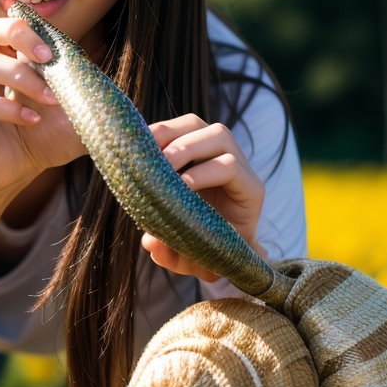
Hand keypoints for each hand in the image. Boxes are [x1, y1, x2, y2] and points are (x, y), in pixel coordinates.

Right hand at [0, 14, 84, 197]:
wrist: (9, 174)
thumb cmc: (39, 139)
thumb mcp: (75, 121)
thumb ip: (102, 111)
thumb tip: (151, 121)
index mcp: (7, 56)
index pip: (14, 24)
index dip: (36, 30)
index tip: (59, 52)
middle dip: (20, 37)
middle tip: (48, 59)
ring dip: (17, 77)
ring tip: (48, 99)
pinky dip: (4, 108)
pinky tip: (29, 120)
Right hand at [139, 114, 265, 279]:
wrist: (218, 242)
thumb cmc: (212, 252)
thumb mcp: (199, 262)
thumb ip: (177, 257)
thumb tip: (150, 241)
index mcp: (249, 191)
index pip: (232, 167)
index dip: (205, 173)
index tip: (180, 187)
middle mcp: (237, 163)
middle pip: (219, 135)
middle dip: (186, 147)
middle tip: (160, 166)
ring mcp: (215, 149)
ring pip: (196, 124)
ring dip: (167, 134)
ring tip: (143, 153)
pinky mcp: (194, 142)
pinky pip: (177, 126)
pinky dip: (155, 133)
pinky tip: (137, 150)